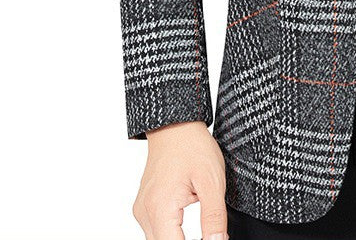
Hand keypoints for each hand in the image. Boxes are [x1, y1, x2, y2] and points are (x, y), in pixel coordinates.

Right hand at [133, 121, 227, 239]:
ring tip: (200, 227)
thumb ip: (214, 216)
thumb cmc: (193, 147)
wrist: (175, 126)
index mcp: (160, 208)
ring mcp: (142, 209)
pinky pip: (155, 229)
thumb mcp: (212, 181)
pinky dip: (170, 232)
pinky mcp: (144, 205)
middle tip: (209, 234)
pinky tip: (185, 222)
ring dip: (176, 239)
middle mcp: (145, 212)